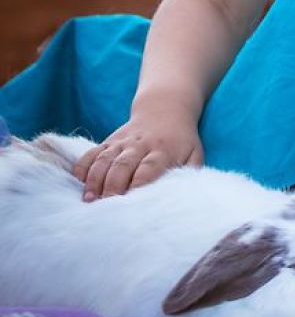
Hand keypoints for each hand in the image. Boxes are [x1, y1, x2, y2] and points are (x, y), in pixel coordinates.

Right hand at [72, 102, 203, 199]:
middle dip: (112, 187)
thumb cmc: (181, 141)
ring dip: (95, 179)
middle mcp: (140, 145)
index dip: (138, 186)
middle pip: (123, 166)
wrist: (165, 108)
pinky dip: (83, 166)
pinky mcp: (109, 140)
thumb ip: (191, 174)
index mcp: (163, 151)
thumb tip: (186, 198)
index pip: (149, 169)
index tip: (131, 205)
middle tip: (104, 208)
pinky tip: (79, 182)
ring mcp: (122, 141)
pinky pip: (92, 152)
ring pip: (105, 159)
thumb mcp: (194, 154)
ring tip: (88, 199)